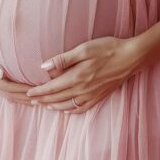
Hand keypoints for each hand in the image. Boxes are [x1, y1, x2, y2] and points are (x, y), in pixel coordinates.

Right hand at [0, 30, 35, 105]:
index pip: (11, 89)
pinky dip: (17, 93)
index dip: (25, 91)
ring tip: (39, 100)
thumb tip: (0, 74)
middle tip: (44, 99)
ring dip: (23, 98)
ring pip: (9, 95)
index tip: (39, 92)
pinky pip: (6, 89)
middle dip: (27, 98)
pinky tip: (25, 92)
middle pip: (12, 95)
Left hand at [25, 36, 142, 113]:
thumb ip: (63, 59)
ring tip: (45, 105)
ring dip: (54, 106)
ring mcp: (92, 95)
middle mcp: (82, 90)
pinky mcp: (100, 96)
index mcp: (76, 77)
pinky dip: (71, 110)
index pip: (52, 88)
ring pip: (68, 105)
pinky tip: (66, 109)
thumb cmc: (107, 49)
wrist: (131, 57)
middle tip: (32, 101)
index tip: (28, 93)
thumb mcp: (84, 49)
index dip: (39, 91)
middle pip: (57, 98)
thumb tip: (44, 66)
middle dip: (43, 100)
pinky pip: (81, 108)